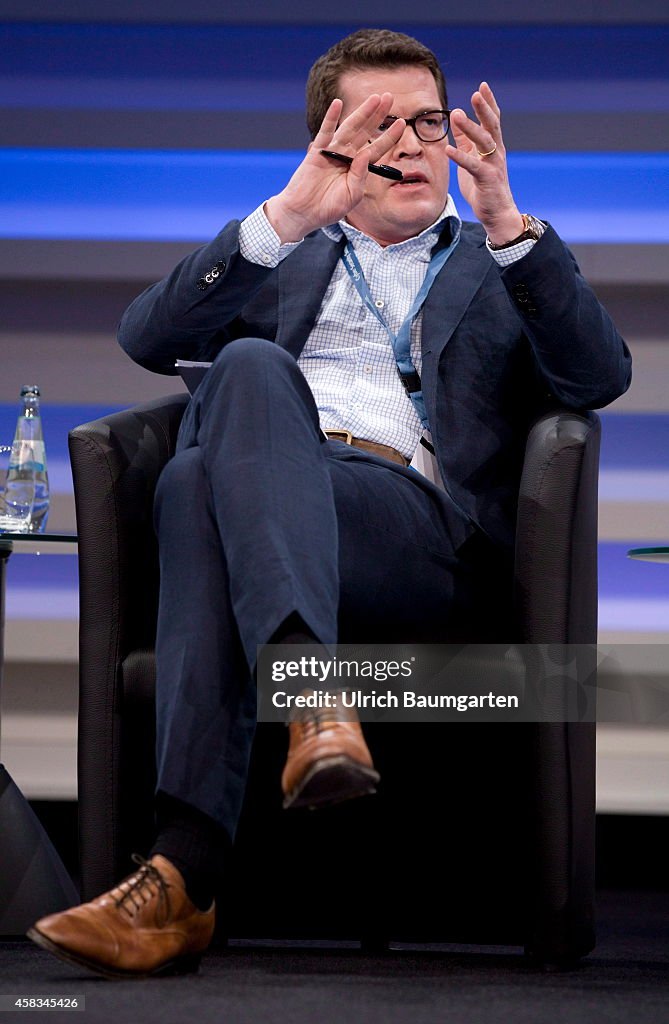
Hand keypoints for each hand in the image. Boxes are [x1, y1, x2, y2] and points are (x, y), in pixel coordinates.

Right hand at [265, 94, 405, 242]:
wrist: (304, 214)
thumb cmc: (328, 208)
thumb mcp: (351, 196)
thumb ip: (360, 176)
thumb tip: (365, 153)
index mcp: (358, 168)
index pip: (377, 148)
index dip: (389, 136)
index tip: (402, 123)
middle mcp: (347, 156)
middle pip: (365, 132)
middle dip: (378, 115)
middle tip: (390, 97)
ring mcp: (332, 151)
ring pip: (349, 128)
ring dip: (362, 112)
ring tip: (375, 98)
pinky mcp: (317, 151)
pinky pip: (325, 132)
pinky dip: (330, 118)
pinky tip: (338, 104)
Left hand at [446, 82, 523, 244]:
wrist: (497, 213)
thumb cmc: (484, 187)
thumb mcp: (472, 160)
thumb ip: (466, 141)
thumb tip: (458, 121)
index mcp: (494, 146)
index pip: (493, 120)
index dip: (488, 103)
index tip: (482, 86)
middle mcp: (497, 152)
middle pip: (492, 126)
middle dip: (484, 109)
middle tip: (476, 93)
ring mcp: (493, 165)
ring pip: (483, 142)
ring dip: (470, 127)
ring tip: (456, 113)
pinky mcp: (486, 179)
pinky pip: (472, 166)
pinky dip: (460, 157)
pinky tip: (448, 149)